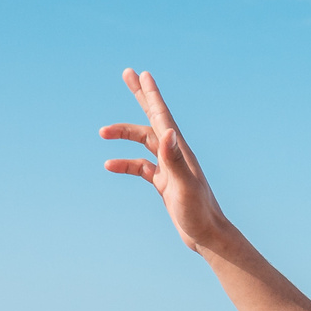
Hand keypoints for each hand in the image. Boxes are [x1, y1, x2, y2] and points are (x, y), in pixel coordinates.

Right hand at [101, 69, 236, 253]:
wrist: (208, 237)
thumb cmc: (199, 213)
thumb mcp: (184, 186)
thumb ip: (174, 160)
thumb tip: (166, 131)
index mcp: (180, 151)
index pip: (162, 116)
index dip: (151, 95)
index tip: (142, 74)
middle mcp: (176, 154)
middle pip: (154, 118)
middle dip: (141, 96)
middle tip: (128, 73)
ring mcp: (170, 168)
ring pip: (143, 142)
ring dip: (124, 135)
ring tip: (102, 133)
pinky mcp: (164, 183)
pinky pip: (141, 167)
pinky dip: (125, 164)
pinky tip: (109, 165)